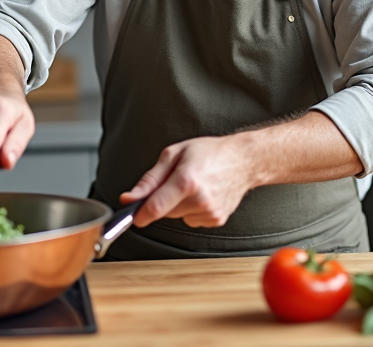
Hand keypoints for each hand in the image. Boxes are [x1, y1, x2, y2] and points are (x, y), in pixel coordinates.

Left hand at [120, 135, 259, 227]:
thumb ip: (149, 179)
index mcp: (187, 181)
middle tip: (175, 181)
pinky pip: (191, 220)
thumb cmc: (211, 153)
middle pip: (164, 212)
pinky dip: (192, 210)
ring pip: (177, 217)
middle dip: (163, 200)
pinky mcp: (216, 220)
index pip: (155, 208)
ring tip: (193, 186)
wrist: (243, 160)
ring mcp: (209, 212)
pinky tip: (202, 195)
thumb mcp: (174, 155)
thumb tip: (129, 198)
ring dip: (179, 205)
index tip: (134, 215)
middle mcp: (200, 200)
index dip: (140, 214)